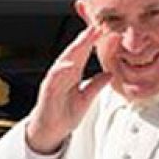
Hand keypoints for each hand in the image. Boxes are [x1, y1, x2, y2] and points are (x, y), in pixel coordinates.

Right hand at [25, 25, 111, 153]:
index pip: (83, 54)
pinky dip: (61, 70)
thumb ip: (96, 86)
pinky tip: (69, 63)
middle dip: (84, 39)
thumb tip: (110, 74)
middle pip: (74, 52)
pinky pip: (54, 78)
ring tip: (84, 39)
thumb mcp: (86, 99)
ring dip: (73, 49)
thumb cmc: (64, 114)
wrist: (50, 131)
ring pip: (64, 60)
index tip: (104, 31)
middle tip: (96, 27)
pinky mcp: (48, 91)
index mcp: (72, 74)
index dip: (92, 42)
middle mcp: (63, 74)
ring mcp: (54, 81)